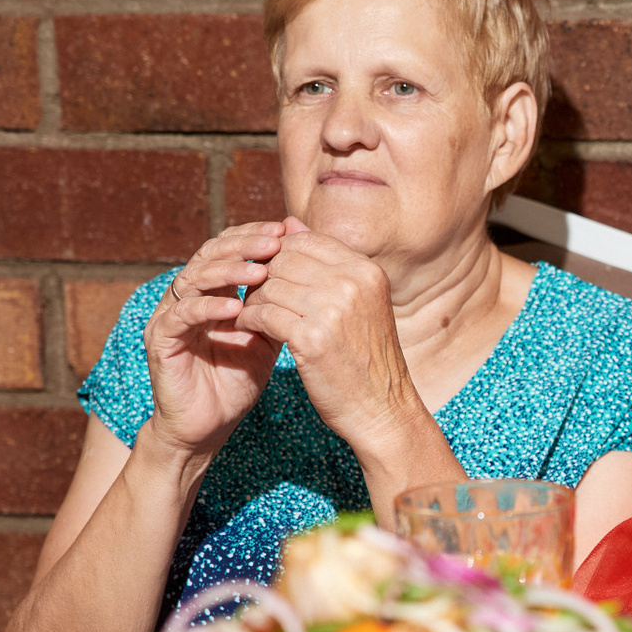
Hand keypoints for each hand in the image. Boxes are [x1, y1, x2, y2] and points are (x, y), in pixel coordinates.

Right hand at [142, 222, 284, 455]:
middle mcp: (187, 295)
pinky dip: (208, 308)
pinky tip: (235, 307)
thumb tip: (311, 271)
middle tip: (275, 241)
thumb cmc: (237, 380)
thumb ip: (280, 305)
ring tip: (260, 270)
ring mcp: (170, 315)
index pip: (229, 248)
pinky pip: (182, 315)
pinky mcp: (160, 339)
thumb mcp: (268, 338)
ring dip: (228, 271)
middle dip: (243, 245)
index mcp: (212, 290)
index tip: (287, 231)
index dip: (255, 236)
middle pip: (210, 254)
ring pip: (193, 278)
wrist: (208, 425)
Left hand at [234, 218, 426, 458]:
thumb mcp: (359, 302)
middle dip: (262, 275)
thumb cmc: (367, 358)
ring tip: (249, 313)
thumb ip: (327, 263)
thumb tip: (289, 222)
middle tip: (253, 295)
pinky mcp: (311, 339)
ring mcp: (332, 310)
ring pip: (269, 285)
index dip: (279, 254)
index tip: (269, 275)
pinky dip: (249, 320)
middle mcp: (352, 284)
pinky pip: (262, 314)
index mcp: (366, 271)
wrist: (383, 409)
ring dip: (252, 299)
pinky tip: (248, 329)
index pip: (307, 241)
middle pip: (284, 259)